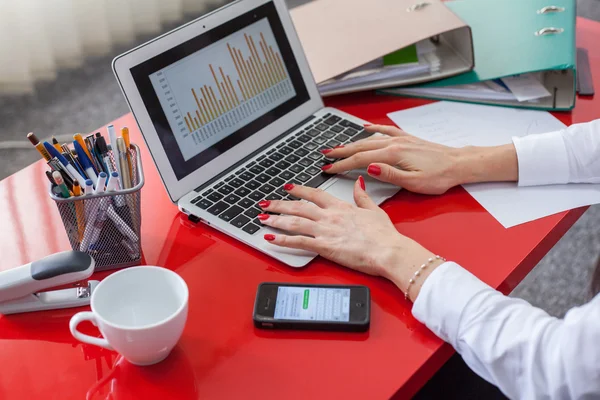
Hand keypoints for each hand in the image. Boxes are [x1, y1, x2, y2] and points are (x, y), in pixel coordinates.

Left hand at [257, 181, 439, 299]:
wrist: (388, 250)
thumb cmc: (384, 235)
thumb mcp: (374, 210)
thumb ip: (362, 196)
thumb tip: (359, 182)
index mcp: (341, 207)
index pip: (314, 194)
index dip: (299, 190)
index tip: (288, 188)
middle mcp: (329, 217)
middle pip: (298, 207)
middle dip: (279, 205)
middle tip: (265, 203)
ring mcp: (325, 231)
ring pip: (294, 222)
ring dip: (276, 220)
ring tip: (262, 218)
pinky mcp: (324, 246)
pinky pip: (298, 242)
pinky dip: (282, 239)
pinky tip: (271, 238)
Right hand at [321, 124, 463, 194]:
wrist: (459, 164)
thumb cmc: (439, 176)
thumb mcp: (413, 182)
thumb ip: (389, 174)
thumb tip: (368, 167)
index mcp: (393, 155)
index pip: (360, 160)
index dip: (342, 165)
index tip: (328, 169)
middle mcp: (394, 144)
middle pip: (360, 148)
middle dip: (340, 152)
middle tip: (324, 156)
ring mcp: (400, 139)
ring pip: (369, 140)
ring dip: (351, 143)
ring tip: (337, 146)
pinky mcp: (407, 139)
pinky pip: (386, 131)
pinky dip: (373, 129)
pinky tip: (365, 128)